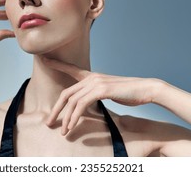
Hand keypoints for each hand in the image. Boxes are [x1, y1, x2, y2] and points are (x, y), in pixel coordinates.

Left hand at [44, 58, 163, 134]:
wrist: (146, 89)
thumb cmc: (130, 92)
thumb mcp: (109, 92)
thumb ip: (96, 94)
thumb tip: (88, 103)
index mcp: (93, 76)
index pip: (71, 69)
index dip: (57, 64)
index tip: (45, 60)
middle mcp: (91, 77)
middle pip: (66, 93)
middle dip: (56, 109)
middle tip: (49, 122)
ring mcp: (96, 82)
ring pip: (72, 101)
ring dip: (66, 118)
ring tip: (63, 131)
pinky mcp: (101, 89)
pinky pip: (81, 104)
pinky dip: (75, 116)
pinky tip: (72, 125)